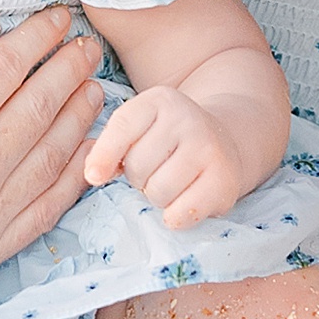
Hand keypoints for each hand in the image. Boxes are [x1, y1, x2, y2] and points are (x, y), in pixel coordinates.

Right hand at [0, 8, 105, 274]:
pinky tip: (83, 154)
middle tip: (86, 46)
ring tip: (94, 88)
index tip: (57, 18)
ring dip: (80, 118)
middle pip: (41, 108)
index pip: (9, 67)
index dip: (38, 37)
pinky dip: (71, 179)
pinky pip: (43, 213)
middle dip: (69, 69)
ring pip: (53, 159)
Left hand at [81, 82, 246, 230]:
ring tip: (170, 184)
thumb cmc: (167, 140)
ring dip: (157, 197)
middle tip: (155, 171)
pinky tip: (184, 202)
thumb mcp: (140, 128)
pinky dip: (174, 217)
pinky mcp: (224, 180)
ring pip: (158, 191)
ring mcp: (210, 148)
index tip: (94, 177)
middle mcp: (188, 118)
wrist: (223, 140)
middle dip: (138, 178)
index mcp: (160, 101)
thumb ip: (110, 145)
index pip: (123, 128)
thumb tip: (93, 174)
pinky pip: (180, 213)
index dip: (103, 156)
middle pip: (138, 166)